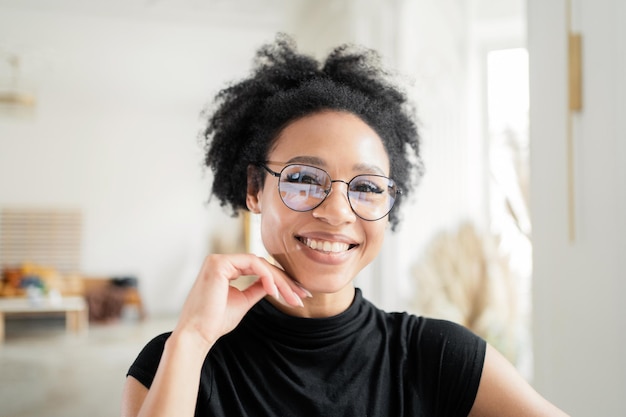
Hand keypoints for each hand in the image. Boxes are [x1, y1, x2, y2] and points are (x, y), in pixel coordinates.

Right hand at [170, 254, 309, 353]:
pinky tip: (275, 292)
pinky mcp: (219, 263)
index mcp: (225, 269)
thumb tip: (274, 282)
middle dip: (285, 281)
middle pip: (262, 265)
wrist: (197, 334)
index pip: (259, 269)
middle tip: (302, 295)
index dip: (280, 281)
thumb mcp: (243, 301)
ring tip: (292, 297)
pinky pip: (253, 264)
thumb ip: (257, 288)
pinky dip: (267, 277)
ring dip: (280, 280)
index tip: (298, 295)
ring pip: (260, 263)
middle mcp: (221, 261)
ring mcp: (218, 260)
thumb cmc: (215, 321)